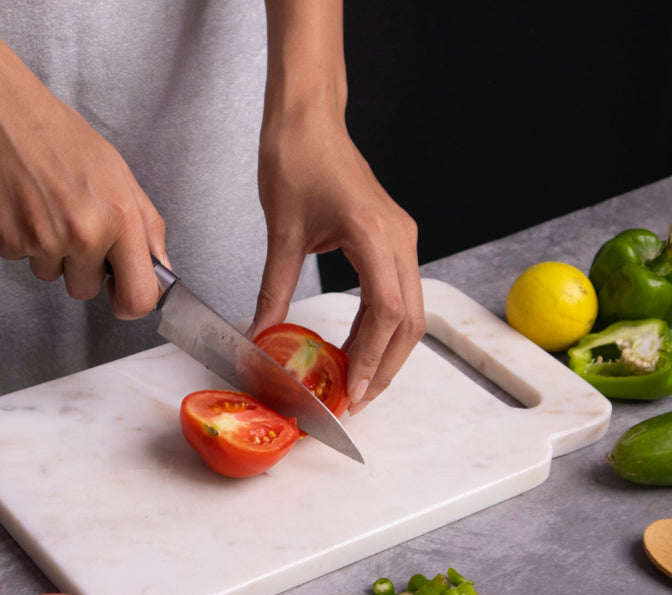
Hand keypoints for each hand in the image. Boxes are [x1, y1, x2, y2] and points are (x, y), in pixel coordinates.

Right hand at [0, 1, 166, 318]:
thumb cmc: (60, 136)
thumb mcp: (119, 174)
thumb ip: (146, 227)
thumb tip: (160, 269)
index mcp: (119, 219)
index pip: (138, 297)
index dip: (130, 304)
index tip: (121, 295)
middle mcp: (83, 234)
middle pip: (86, 292)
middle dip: (81, 270)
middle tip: (72, 226)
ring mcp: (42, 240)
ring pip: (51, 276)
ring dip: (49, 253)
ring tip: (44, 207)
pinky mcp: (5, 240)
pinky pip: (20, 260)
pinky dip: (20, 238)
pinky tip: (21, 204)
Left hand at [252, 111, 424, 412]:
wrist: (309, 119)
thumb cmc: (296, 159)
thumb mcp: (282, 233)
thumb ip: (274, 291)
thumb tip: (261, 337)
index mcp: (375, 235)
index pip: (387, 313)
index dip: (373, 358)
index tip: (354, 391)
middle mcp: (400, 239)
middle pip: (411, 321)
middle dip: (387, 366)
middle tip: (359, 398)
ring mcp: (402, 239)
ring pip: (410, 311)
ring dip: (387, 350)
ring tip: (359, 381)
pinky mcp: (393, 240)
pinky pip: (397, 294)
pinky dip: (380, 326)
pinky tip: (357, 346)